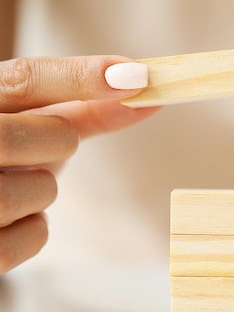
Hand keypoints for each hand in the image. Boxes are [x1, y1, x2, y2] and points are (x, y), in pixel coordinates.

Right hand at [0, 55, 159, 273]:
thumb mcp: (29, 123)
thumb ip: (83, 105)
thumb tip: (142, 81)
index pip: (22, 80)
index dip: (81, 77)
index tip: (138, 77)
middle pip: (29, 135)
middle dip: (56, 140)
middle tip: (44, 145)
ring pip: (40, 189)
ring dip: (42, 190)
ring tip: (12, 184)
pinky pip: (34, 235)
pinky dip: (33, 228)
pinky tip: (6, 217)